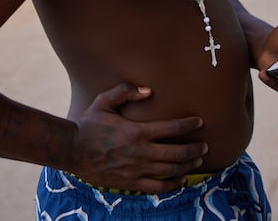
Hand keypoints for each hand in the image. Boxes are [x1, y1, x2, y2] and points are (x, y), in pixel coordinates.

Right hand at [70, 82, 206, 192]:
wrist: (71, 151)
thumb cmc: (89, 124)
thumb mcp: (103, 102)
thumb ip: (125, 91)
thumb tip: (149, 90)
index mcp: (136, 132)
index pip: (172, 128)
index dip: (189, 125)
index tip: (199, 122)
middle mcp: (140, 152)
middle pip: (177, 152)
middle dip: (195, 148)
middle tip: (205, 145)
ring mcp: (136, 170)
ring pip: (171, 170)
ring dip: (188, 165)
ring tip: (198, 160)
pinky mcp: (131, 183)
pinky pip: (157, 187)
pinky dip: (172, 184)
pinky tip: (180, 179)